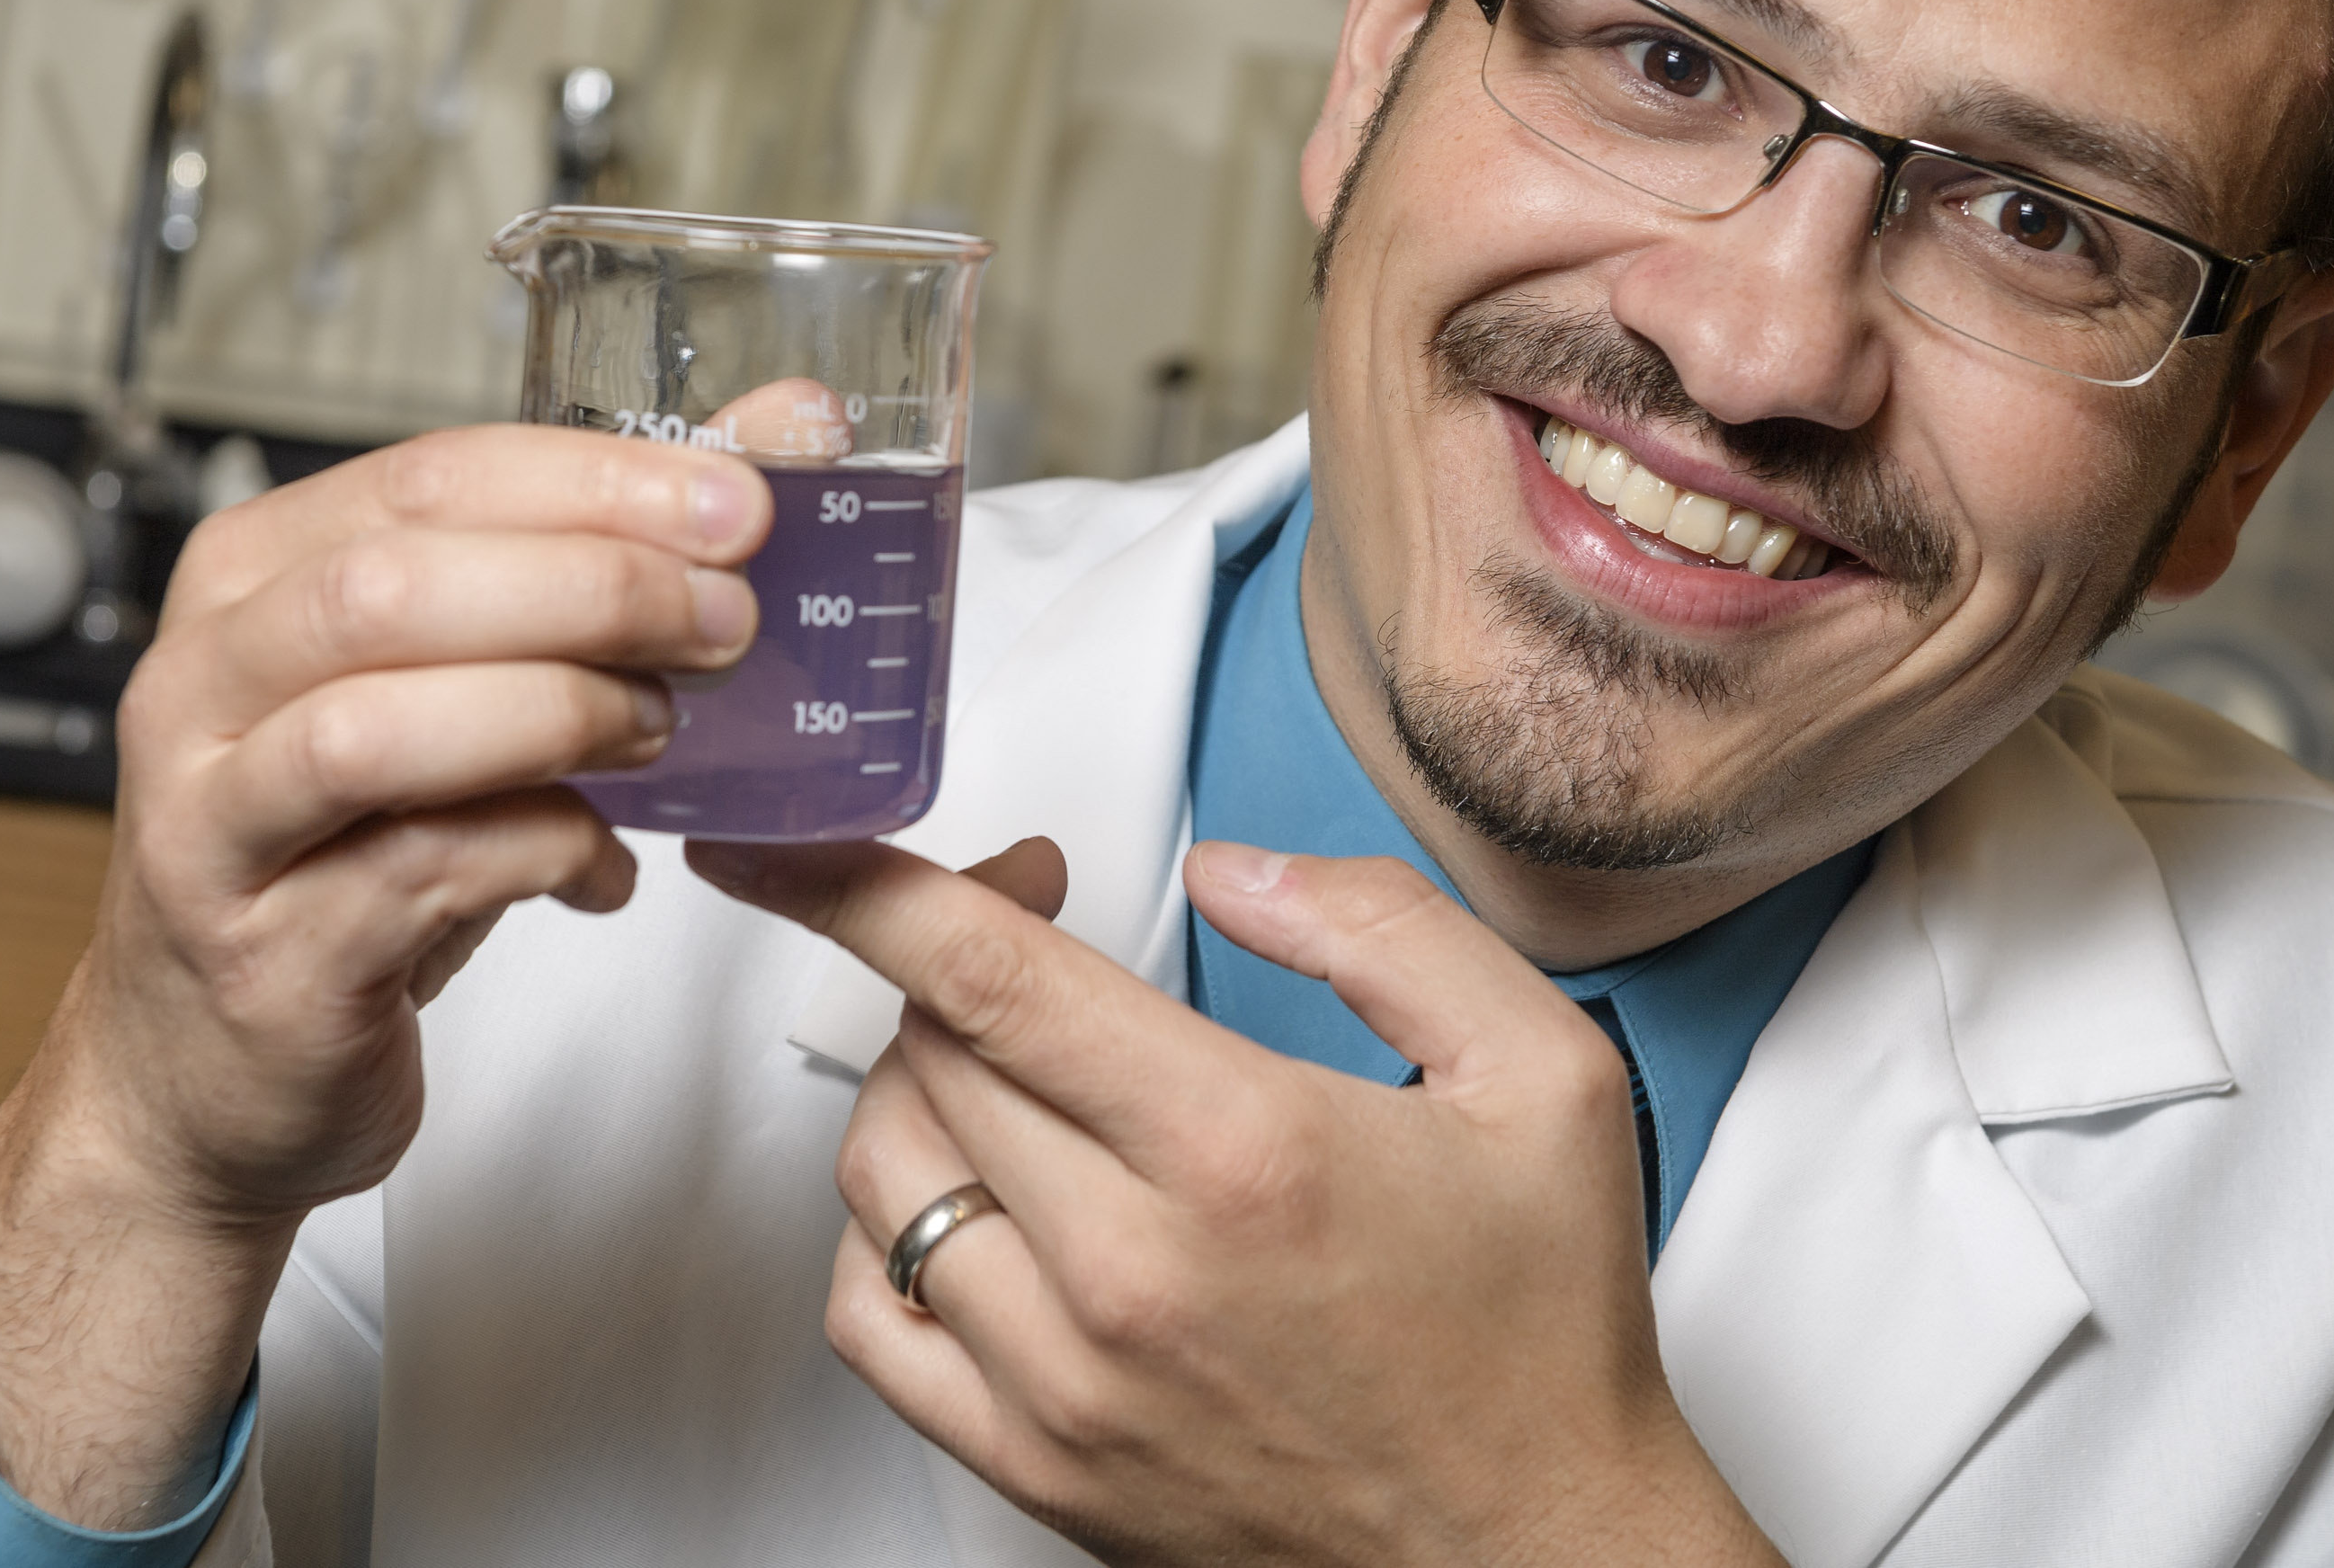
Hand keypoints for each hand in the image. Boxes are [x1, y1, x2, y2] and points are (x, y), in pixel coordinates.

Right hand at [0, 425, 767, 1524]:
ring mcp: (215, 825)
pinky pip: (419, 872)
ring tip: (657, 733)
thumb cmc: (338, 855)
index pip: (428, 479)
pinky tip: (600, 864)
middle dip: (592, 588)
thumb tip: (772, 441)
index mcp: (253, 581)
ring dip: (556, 715)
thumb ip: (590, 566)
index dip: (596, 481)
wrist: (205, 1076)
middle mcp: (204, 686)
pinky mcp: (265, 955)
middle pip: (394, 587)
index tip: (738, 503)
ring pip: (377, 730)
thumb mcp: (449, 686)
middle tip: (726, 621)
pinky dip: (544, 851)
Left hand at [691, 835, 1783, 1567]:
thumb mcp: (1543, 1075)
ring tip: (1012, 1057)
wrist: (1534, 1557)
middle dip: (952, 955)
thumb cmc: (1535, 1331)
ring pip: (881, 1173)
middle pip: (927, 1053)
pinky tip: (965, 1196)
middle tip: (1033, 924)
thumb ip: (1387, 930)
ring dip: (918, 1081)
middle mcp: (1128, 1270)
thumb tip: (1232, 869)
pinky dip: (883, 1233)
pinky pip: (871, 1322)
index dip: (860, 882)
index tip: (791, 837)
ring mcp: (1066, 1381)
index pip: (983, 977)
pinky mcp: (1038, 1465)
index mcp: (1238, 1150)